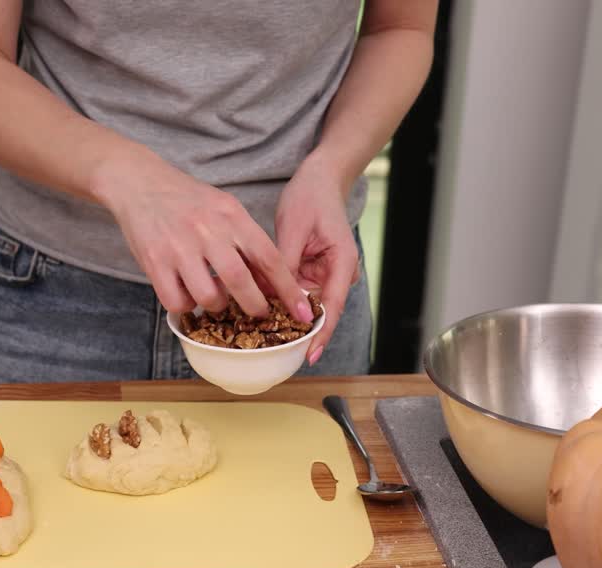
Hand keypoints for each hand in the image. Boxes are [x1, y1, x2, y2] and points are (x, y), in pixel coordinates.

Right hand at [93, 153, 313, 321]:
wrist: (139, 182)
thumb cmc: (188, 200)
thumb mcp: (224, 208)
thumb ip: (246, 241)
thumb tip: (272, 281)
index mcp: (231, 215)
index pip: (268, 257)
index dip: (287, 289)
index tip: (302, 311)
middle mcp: (207, 230)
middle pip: (240, 281)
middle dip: (255, 306)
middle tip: (259, 314)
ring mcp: (178, 247)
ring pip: (208, 296)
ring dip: (216, 306)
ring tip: (214, 297)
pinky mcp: (154, 261)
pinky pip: (176, 300)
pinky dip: (186, 305)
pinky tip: (187, 293)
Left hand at [275, 150, 361, 364]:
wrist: (319, 179)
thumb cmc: (311, 197)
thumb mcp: (293, 229)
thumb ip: (284, 265)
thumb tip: (270, 296)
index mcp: (342, 263)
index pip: (332, 307)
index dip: (320, 333)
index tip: (309, 354)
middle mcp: (336, 274)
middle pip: (317, 311)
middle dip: (296, 329)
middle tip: (272, 349)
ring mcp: (323, 274)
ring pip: (302, 304)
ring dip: (283, 315)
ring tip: (259, 332)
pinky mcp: (309, 271)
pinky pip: (293, 292)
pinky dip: (278, 299)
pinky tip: (258, 308)